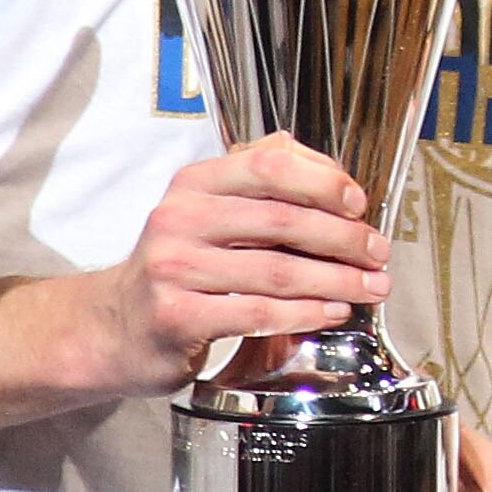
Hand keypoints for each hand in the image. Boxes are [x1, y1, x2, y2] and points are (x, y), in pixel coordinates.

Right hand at [89, 133, 388, 392]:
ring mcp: (174, 268)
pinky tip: (331, 312)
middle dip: (344, 239)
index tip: (359, 203)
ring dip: (337, 281)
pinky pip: (259, 312)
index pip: (269, 165)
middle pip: (282, 221)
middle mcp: (180, 218)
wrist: (114, 327)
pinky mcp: (177, 316)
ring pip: (278, 271)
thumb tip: (324, 168)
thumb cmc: (177, 268)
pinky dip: (305, 313)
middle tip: (378, 253)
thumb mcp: (206, 211)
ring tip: (369, 287)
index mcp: (194, 184)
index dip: (323, 181)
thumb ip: (259, 181)